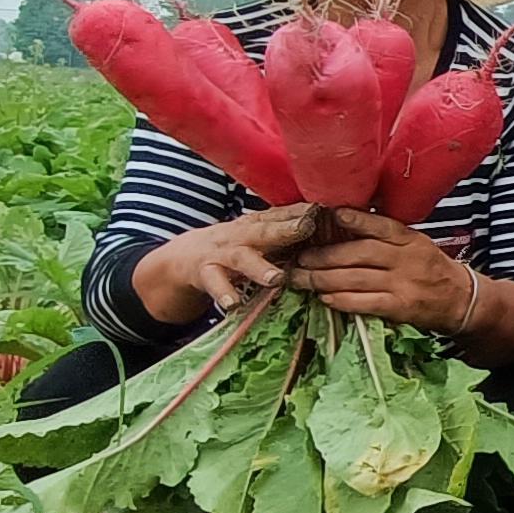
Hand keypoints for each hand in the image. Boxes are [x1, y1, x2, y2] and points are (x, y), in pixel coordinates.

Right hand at [139, 204, 316, 314]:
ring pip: (242, 259)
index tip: (324, 208)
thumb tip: (329, 224)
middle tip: (307, 228)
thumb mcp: (258, 236)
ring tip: (276, 278)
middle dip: (286, 230)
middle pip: (265, 231)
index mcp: (256, 225)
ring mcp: (222, 254)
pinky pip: (215, 284)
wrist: (184, 257)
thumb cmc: (235, 247)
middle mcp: (241, 235)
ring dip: (259, 268)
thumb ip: (287, 232)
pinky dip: (224, 294)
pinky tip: (233, 304)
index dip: (301, 212)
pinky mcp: (205, 273)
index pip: (282, 215)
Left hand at [287, 207, 481, 328]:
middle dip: (325, 256)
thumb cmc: (431, 269)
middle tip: (301, 258)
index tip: (333, 213)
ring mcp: (404, 284)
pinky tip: (325, 298)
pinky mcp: (401, 308)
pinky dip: (342, 301)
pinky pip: (365, 303)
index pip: (382, 226)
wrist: (461, 300)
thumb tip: (344, 223)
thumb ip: (387, 236)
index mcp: (411, 240)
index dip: (357, 220)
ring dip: (324, 280)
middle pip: (361, 254)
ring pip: (356, 279)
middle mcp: (407, 260)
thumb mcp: (416, 244)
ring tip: (302, 279)